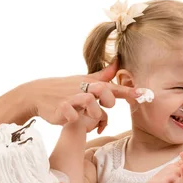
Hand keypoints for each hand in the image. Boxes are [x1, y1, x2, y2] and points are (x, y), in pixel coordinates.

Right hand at [25, 61, 139, 132]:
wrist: (38, 93)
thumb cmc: (63, 89)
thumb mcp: (83, 81)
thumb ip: (102, 76)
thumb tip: (117, 64)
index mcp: (90, 83)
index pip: (113, 87)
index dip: (129, 92)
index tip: (144, 95)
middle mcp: (83, 88)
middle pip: (105, 93)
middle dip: (106, 102)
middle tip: (97, 105)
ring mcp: (72, 98)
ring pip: (92, 107)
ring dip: (91, 115)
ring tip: (83, 115)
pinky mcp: (61, 108)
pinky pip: (73, 116)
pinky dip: (73, 118)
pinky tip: (68, 118)